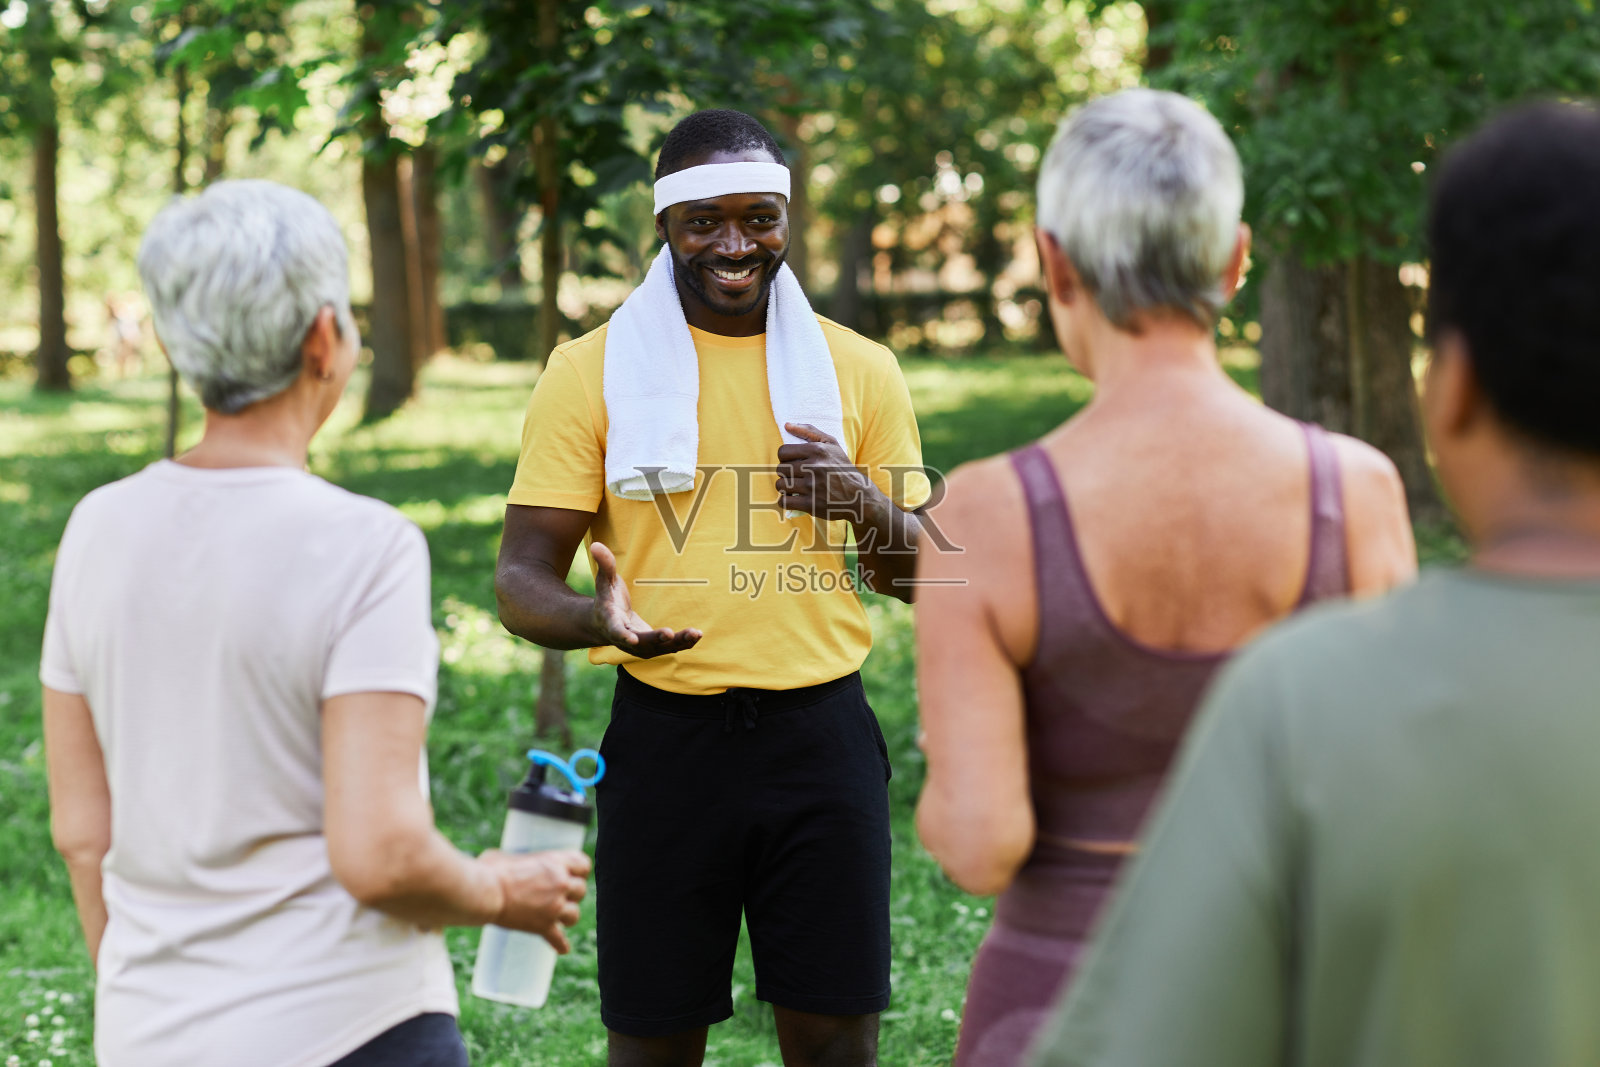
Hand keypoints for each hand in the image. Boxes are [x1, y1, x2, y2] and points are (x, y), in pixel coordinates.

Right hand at [480, 848, 591, 953]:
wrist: (484, 892)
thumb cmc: (491, 870)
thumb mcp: (509, 856)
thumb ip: (520, 862)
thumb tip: (509, 866)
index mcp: (555, 862)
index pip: (583, 865)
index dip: (578, 870)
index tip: (572, 874)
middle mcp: (560, 883)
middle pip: (581, 890)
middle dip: (571, 893)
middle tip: (559, 896)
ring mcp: (554, 906)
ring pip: (574, 914)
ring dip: (567, 916)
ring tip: (558, 917)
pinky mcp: (543, 926)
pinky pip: (558, 939)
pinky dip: (560, 944)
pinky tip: (562, 948)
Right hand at [589, 542, 702, 657]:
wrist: (607, 624)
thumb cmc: (607, 599)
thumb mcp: (604, 581)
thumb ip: (605, 565)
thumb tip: (596, 544)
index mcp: (611, 623)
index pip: (616, 631)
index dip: (622, 636)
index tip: (631, 639)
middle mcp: (625, 640)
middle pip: (642, 643)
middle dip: (656, 639)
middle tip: (670, 633)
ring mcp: (640, 648)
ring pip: (660, 648)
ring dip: (678, 643)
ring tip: (695, 634)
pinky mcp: (653, 648)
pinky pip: (669, 648)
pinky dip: (683, 644)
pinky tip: (697, 636)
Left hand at [776, 423, 874, 520]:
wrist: (858, 495)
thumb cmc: (842, 467)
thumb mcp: (831, 444)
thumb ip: (809, 431)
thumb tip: (786, 425)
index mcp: (817, 450)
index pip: (783, 452)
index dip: (785, 458)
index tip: (792, 462)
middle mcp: (814, 467)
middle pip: (781, 469)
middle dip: (786, 473)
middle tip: (795, 476)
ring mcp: (812, 487)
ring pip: (781, 485)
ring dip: (785, 487)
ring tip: (794, 487)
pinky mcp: (811, 504)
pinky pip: (784, 501)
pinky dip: (785, 501)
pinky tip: (792, 499)